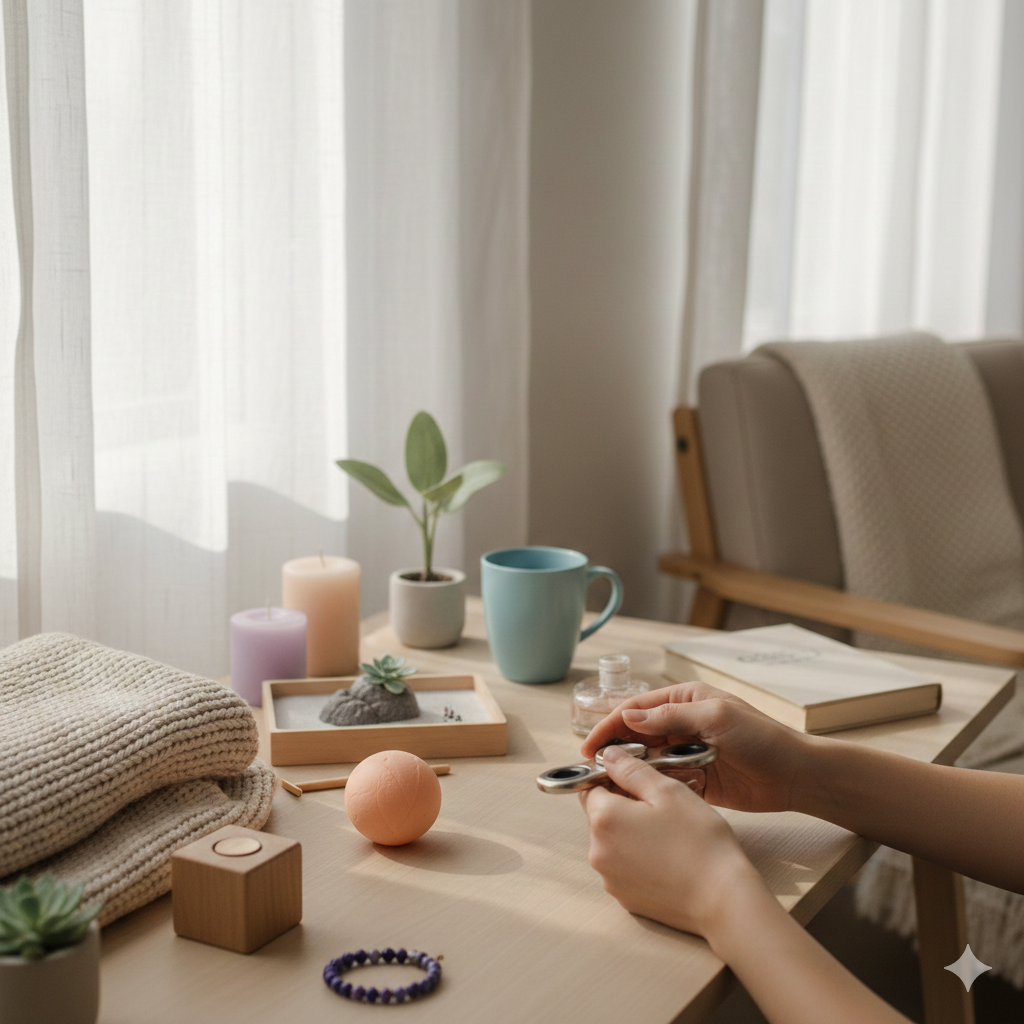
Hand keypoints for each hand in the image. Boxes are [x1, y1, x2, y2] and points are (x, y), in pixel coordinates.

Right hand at [580, 681, 815, 812]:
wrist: (796, 775)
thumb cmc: (762, 738)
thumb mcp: (716, 718)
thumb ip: (671, 717)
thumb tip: (629, 717)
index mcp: (685, 700)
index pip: (637, 710)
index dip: (610, 726)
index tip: (590, 747)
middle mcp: (682, 724)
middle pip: (637, 736)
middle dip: (616, 752)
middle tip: (594, 772)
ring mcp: (688, 753)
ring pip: (649, 762)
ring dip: (633, 773)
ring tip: (613, 788)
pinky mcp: (695, 780)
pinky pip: (665, 782)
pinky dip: (653, 789)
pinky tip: (641, 798)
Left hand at [580, 744, 767, 937]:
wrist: (723, 900)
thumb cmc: (699, 841)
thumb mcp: (668, 791)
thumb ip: (631, 770)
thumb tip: (607, 755)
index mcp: (604, 819)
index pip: (591, 788)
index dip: (613, 779)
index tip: (638, 781)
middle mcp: (598, 852)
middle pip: (600, 817)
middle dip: (623, 807)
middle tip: (660, 806)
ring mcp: (610, 879)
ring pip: (613, 843)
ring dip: (631, 834)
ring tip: (668, 834)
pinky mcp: (625, 899)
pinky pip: (624, 868)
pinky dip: (639, 859)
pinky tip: (668, 858)